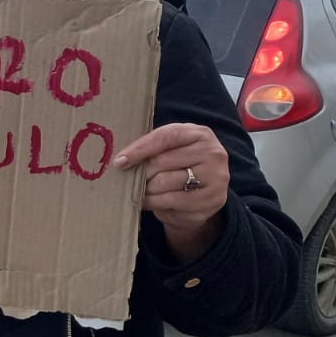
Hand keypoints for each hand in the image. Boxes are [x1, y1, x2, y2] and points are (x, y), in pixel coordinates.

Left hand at [114, 122, 228, 261]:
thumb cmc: (179, 169)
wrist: (200, 200)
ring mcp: (216, 177)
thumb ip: (152, 149)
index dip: (140, 148)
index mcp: (200, 134)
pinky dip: (153, 202)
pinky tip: (148, 201)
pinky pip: (170, 200)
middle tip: (132, 179)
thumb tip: (121, 158)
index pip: (166, 136)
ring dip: (146, 188)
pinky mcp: (212, 199)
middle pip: (162, 161)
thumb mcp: (170, 152)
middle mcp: (213, 153)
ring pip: (164, 182)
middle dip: (142, 172)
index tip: (120, 161)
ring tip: (143, 190)